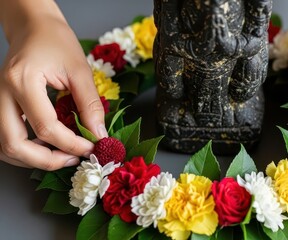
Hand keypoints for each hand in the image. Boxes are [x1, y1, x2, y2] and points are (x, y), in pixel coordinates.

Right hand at [0, 2, 106, 169]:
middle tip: (73, 159)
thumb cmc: (57, 42)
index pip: (45, 127)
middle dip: (46, 160)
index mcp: (22, 81)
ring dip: (33, 159)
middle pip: (14, 144)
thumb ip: (90, 104)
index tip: (92, 148)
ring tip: (63, 156)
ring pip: (4, 146)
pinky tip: (47, 147)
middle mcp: (1, 93)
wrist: (34, 28)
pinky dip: (25, 149)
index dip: (71, 144)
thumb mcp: (80, 71)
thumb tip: (99, 134)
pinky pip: (5, 137)